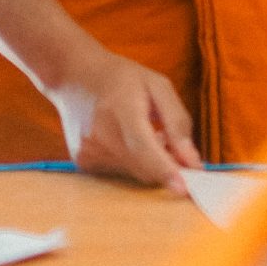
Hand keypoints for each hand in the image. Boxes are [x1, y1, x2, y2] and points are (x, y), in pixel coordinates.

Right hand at [48, 45, 202, 188]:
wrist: (73, 76)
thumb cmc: (122, 78)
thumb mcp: (158, 86)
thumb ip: (177, 123)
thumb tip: (193, 161)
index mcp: (121, 108)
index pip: (143, 147)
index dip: (165, 169)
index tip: (185, 188)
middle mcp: (100, 135)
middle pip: (143, 167)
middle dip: (167, 167)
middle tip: (178, 149)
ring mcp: (88, 151)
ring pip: (134, 173)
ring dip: (150, 163)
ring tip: (148, 133)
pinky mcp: (83, 162)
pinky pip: (120, 172)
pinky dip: (133, 162)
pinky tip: (128, 140)